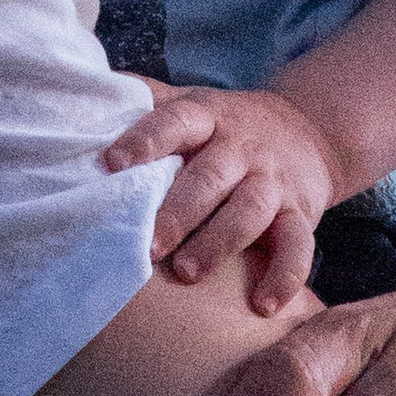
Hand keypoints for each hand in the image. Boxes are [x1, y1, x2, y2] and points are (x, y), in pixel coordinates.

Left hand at [103, 83, 344, 313]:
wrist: (309, 129)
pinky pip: (299, 246)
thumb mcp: (193, 101)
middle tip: (148, 245)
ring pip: (250, 211)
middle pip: (211, 177)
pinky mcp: (300, 213)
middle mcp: (241, 148)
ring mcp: (273, 181)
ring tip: (188, 273)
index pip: (175, 123)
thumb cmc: (228, 126)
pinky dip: (285, 276)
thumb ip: (147, 100)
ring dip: (219, 243)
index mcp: (208, 117)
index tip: (113, 163)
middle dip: (179, 212)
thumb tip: (86, 90)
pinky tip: (263, 305)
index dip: (145, 140)